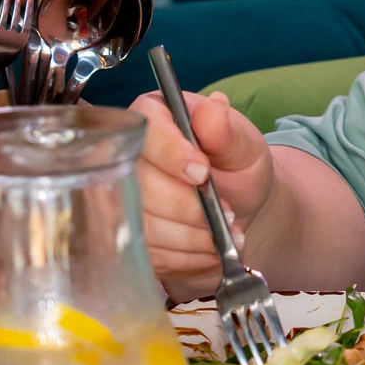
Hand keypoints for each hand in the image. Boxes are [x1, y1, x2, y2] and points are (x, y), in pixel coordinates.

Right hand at [133, 88, 275, 297]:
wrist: (239, 211)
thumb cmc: (237, 169)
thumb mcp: (244, 146)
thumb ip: (229, 131)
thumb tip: (215, 107)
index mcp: (153, 117)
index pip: (144, 129)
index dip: (170, 153)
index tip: (202, 172)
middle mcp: (126, 155)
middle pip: (138, 184)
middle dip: (187, 206)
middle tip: (226, 213)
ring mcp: (119, 199)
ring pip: (141, 224)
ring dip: (189, 236)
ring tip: (224, 233)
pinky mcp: (124, 237)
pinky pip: (146, 254)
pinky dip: (184, 257)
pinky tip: (208, 250)